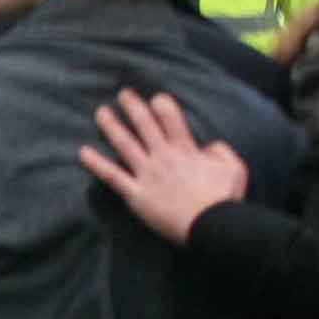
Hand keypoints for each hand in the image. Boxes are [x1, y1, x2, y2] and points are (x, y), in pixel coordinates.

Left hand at [78, 89, 250, 243]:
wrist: (211, 225)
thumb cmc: (224, 199)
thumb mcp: (235, 168)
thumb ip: (221, 151)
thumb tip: (208, 146)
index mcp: (187, 150)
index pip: (171, 118)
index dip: (162, 104)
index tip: (155, 97)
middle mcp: (163, 157)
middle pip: (144, 125)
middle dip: (133, 107)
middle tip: (123, 93)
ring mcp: (147, 174)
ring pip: (125, 144)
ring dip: (111, 126)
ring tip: (100, 111)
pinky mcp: (136, 194)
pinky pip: (112, 176)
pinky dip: (96, 164)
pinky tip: (83, 152)